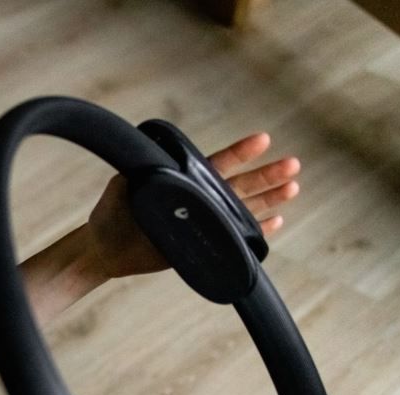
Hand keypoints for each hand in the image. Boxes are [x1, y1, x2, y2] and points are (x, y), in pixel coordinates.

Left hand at [83, 132, 300, 279]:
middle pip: (239, 185)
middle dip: (266, 175)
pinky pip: (234, 238)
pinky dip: (255, 232)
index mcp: (184, 180)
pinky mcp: (203, 244)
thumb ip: (141, 171)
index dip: (240, 154)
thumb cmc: (113, 212)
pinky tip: (276, 222)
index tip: (263, 140)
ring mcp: (203, 221)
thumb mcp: (124, 185)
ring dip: (269, 199)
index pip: (216, 164)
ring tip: (293, 188)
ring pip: (242, 209)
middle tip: (294, 165)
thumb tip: (153, 158)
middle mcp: (199, 199)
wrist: (106, 249)